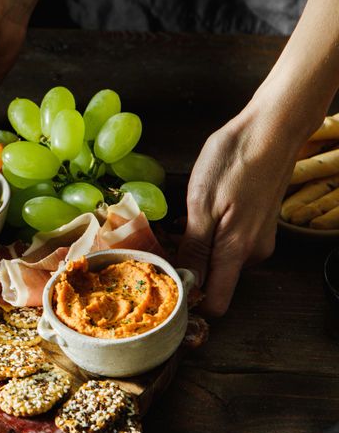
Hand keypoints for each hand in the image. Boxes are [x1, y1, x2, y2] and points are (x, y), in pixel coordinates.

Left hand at [177, 99, 322, 315]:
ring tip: (176, 222)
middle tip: (162, 242)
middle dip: (187, 265)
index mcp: (237, 251)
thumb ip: (195, 249)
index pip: (217, 302)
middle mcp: (252, 253)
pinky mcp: (256, 224)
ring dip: (196, 246)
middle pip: (214, 279)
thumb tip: (187, 282)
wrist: (271, 130)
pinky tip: (196, 211)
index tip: (166, 287)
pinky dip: (209, 233)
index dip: (191, 301)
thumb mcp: (202, 205)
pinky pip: (227, 241)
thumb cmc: (234, 162)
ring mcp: (257, 238)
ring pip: (219, 257)